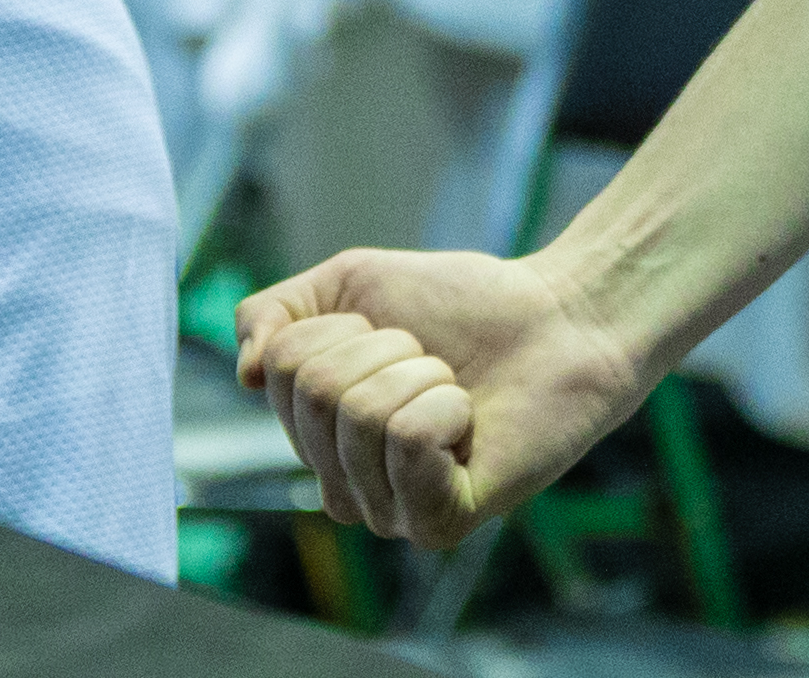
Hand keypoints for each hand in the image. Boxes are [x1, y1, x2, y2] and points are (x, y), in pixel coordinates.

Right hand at [237, 247, 647, 546]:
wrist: (562, 316)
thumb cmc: (465, 306)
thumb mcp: (352, 284)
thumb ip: (275, 312)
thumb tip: (245, 370)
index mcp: (315, 437)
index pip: (279, 366)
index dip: (344, 325)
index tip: (396, 332)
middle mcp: (342, 487)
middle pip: (316, 391)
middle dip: (384, 347)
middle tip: (433, 359)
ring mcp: (389, 513)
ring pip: (362, 416)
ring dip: (423, 374)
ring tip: (455, 388)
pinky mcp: (438, 524)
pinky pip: (410, 442)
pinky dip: (448, 406)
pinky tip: (472, 421)